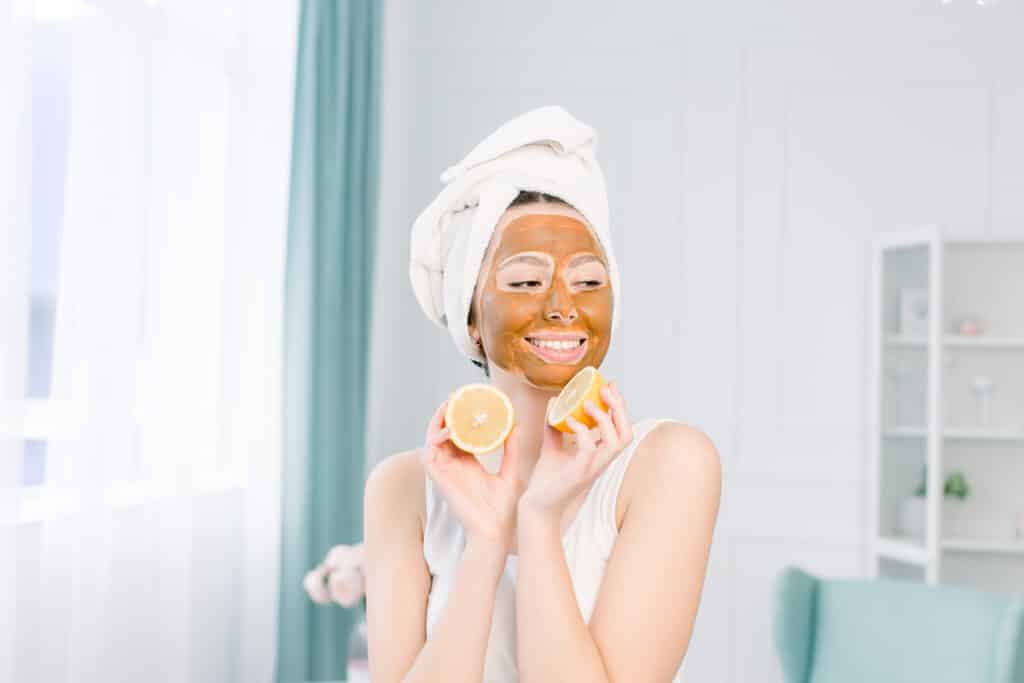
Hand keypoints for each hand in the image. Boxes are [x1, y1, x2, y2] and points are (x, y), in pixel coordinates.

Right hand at [420, 399, 524, 552]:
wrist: (496, 533)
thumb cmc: (503, 509)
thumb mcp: (510, 471)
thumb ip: (511, 450)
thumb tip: (515, 425)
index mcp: (467, 463)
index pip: (459, 433)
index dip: (460, 416)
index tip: (470, 399)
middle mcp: (453, 465)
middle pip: (443, 432)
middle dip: (447, 413)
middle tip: (457, 396)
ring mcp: (444, 472)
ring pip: (432, 439)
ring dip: (438, 421)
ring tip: (450, 406)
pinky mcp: (438, 480)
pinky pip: (429, 455)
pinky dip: (435, 440)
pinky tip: (450, 430)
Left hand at [519, 381, 633, 523]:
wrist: (535, 505)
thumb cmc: (547, 480)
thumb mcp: (552, 446)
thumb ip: (555, 426)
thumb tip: (555, 401)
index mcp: (600, 455)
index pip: (621, 428)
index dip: (620, 406)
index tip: (610, 385)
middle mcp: (602, 461)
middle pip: (627, 433)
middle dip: (620, 409)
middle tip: (605, 390)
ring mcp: (593, 468)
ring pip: (617, 442)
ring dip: (604, 418)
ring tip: (586, 403)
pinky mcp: (580, 473)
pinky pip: (589, 448)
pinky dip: (582, 430)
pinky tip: (568, 420)